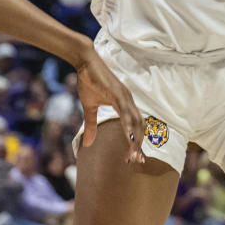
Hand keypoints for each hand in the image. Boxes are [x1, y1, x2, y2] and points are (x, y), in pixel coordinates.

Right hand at [75, 43, 145, 163]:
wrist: (85, 62)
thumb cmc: (89, 81)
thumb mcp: (89, 107)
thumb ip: (90, 125)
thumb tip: (87, 144)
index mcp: (124, 104)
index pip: (134, 126)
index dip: (136, 142)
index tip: (135, 158)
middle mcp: (128, 101)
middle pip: (139, 126)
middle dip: (139, 145)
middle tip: (137, 161)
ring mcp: (125, 96)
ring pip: (135, 121)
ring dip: (135, 139)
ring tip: (134, 155)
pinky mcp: (118, 93)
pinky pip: (126, 112)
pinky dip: (128, 125)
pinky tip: (128, 137)